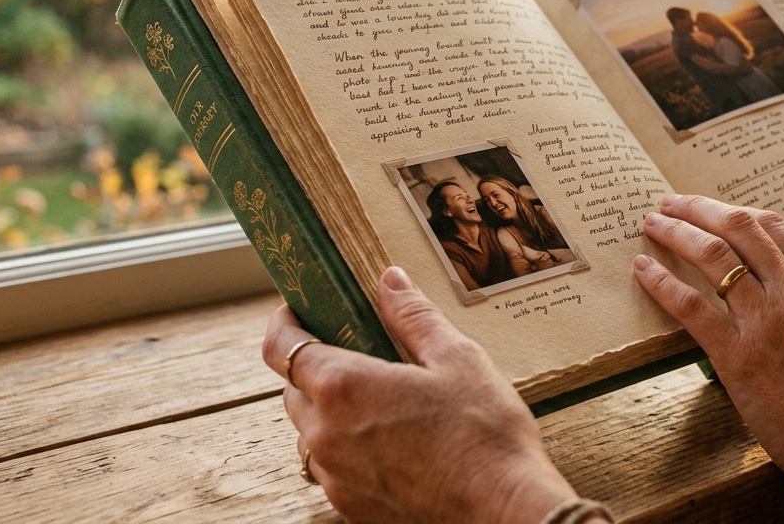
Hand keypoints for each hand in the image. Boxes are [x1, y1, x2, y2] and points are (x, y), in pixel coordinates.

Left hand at [262, 266, 576, 522]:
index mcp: (343, 388)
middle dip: (312, 366)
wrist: (503, 511)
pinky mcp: (350, 507)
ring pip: (309, 433)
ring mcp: (335, 476)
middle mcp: (325, 435)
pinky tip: (390, 443)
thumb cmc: (484, 435)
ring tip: (377, 402)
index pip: (280, 347)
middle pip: (293, 389)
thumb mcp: (457, 358)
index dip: (282, 324)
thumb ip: (414, 317)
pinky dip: (346, 449)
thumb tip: (390, 281)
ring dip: (329, 412)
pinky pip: (331, 468)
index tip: (295, 312)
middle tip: (353, 352)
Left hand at [634, 195, 783, 522]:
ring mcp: (766, 319)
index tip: (712, 209)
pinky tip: (644, 271)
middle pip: (737, 226)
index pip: (772, 226)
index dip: (734, 211)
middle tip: (670, 203)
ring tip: (653, 225)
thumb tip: (780, 290)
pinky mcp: (738, 354)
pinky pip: (690, 305)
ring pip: (711, 254)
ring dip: (674, 232)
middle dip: (696, 208)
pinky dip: (661, 281)